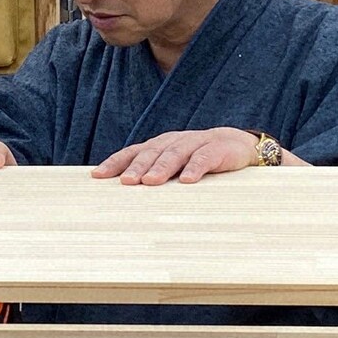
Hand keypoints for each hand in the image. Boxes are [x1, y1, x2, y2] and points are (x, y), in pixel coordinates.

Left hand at [91, 128, 258, 184]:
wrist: (239, 145)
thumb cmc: (199, 159)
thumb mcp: (175, 166)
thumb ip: (154, 175)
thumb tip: (124, 196)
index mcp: (159, 146)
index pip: (133, 152)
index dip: (116, 163)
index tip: (98, 176)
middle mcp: (173, 142)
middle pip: (151, 152)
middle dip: (137, 167)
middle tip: (126, 182)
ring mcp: (194, 143)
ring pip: (174, 154)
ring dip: (161, 167)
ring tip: (151, 181)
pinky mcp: (216, 149)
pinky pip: (204, 158)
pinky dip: (195, 168)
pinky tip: (188, 180)